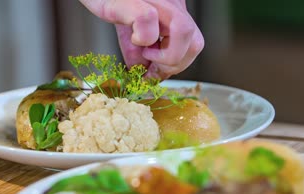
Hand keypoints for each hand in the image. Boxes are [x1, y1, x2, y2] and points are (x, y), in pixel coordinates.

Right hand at [78, 0, 203, 79]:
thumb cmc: (107, 0)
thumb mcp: (128, 30)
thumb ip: (139, 53)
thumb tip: (145, 76)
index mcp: (172, 10)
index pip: (194, 44)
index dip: (177, 65)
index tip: (153, 72)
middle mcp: (169, 2)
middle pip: (196, 43)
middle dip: (174, 64)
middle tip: (150, 65)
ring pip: (184, 31)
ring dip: (164, 55)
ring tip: (144, 51)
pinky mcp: (131, 0)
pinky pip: (148, 19)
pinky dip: (142, 38)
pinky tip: (132, 37)